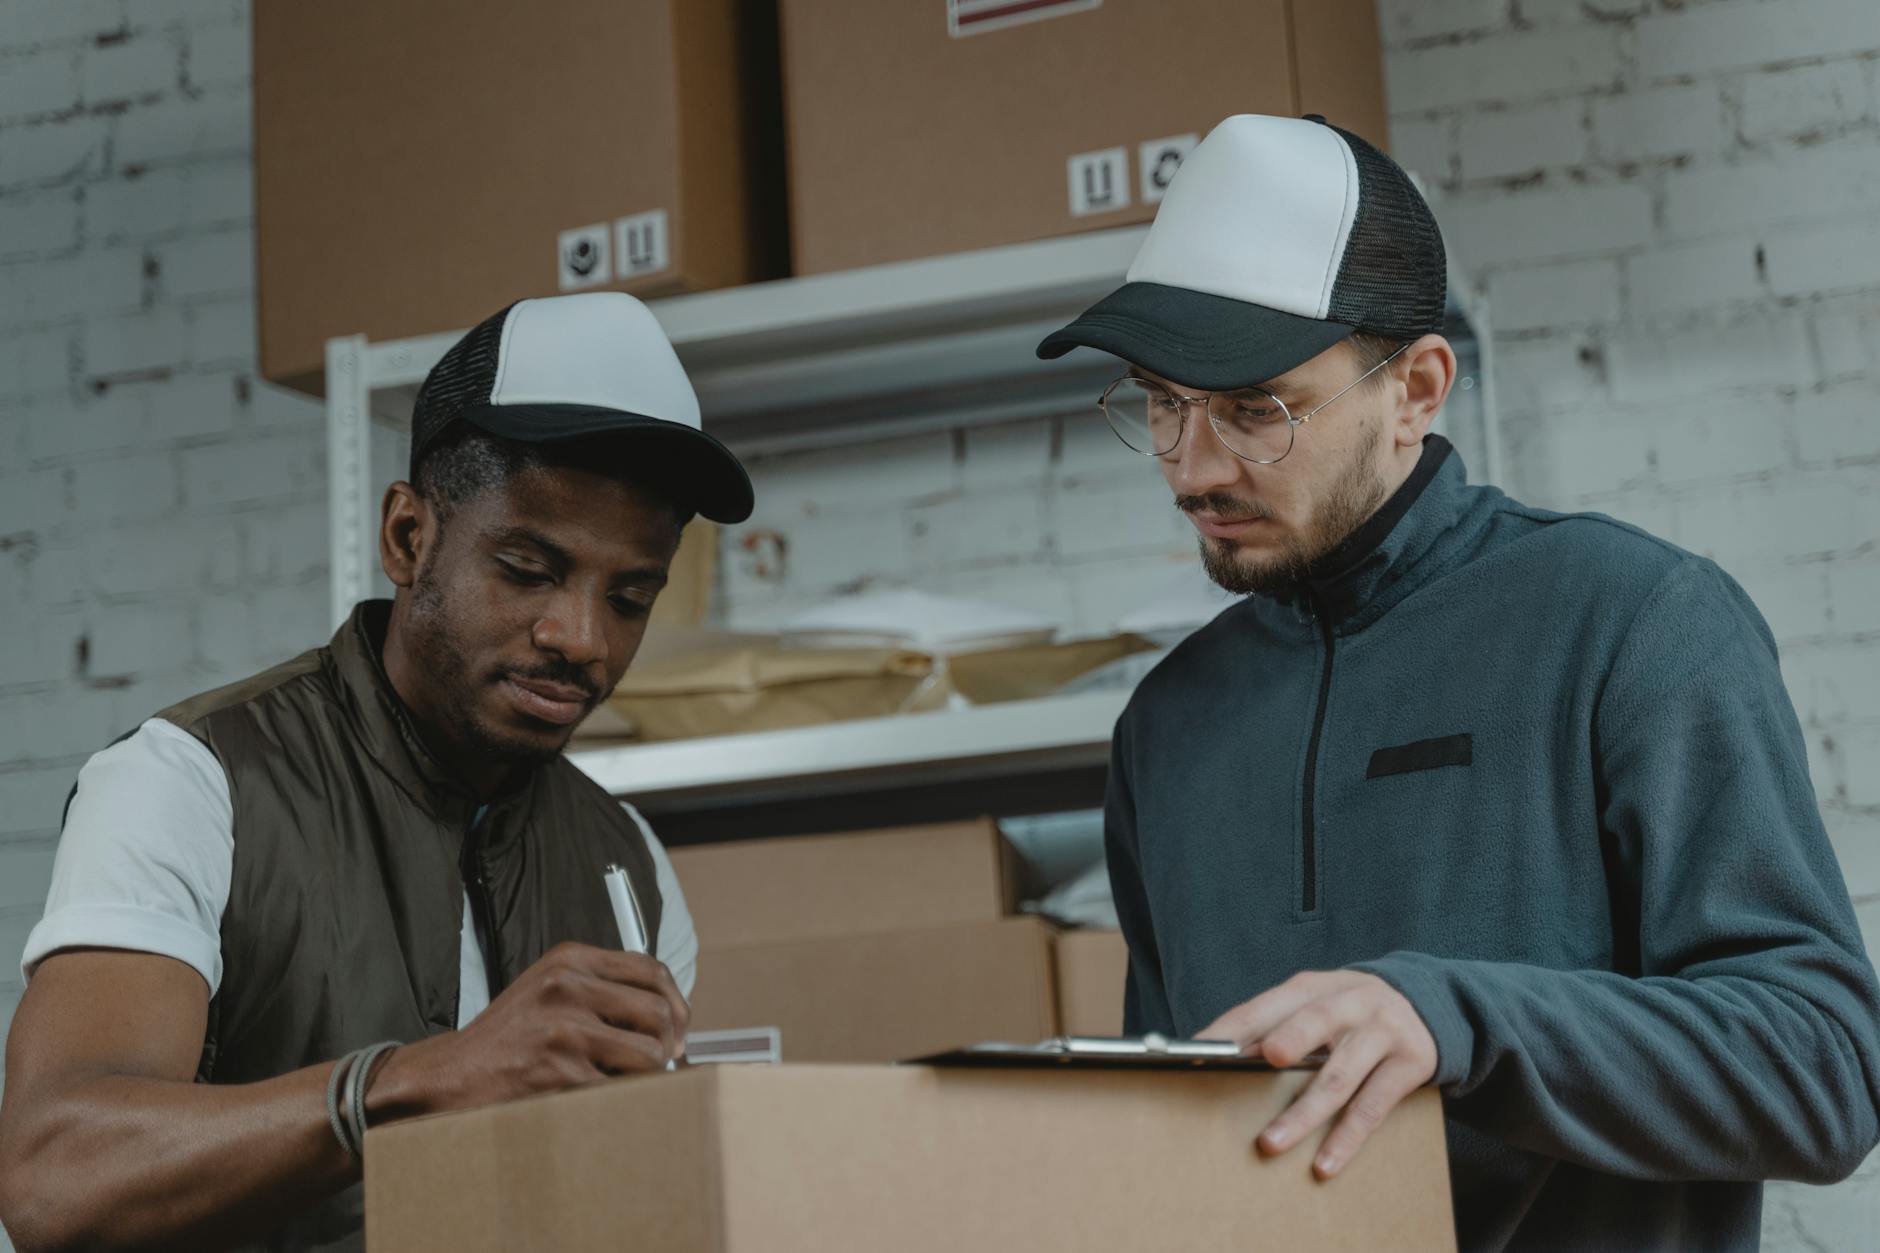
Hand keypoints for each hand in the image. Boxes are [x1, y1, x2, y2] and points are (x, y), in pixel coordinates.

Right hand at [374, 941, 689, 1118]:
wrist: (451, 1073)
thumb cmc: (509, 1037)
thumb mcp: (552, 989)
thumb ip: (603, 990)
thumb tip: (672, 1021)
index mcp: (570, 959)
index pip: (651, 970)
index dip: (676, 1002)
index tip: (678, 1028)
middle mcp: (568, 986)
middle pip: (658, 1013)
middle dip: (669, 1044)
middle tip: (663, 1063)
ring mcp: (563, 1028)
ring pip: (647, 1055)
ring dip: (647, 1076)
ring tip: (628, 1082)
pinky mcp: (558, 1070)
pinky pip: (617, 1089)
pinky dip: (617, 1099)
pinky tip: (597, 1097)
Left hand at [1199, 970, 1436, 1179]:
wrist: (1428, 1005)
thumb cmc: (1351, 1013)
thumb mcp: (1316, 1005)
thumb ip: (1276, 1026)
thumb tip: (1223, 1057)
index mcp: (1315, 986)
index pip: (1267, 1005)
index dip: (1233, 1027)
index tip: (1198, 1050)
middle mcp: (1351, 1002)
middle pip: (1316, 1021)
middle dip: (1290, 1038)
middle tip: (1263, 1058)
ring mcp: (1383, 1033)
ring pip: (1338, 1077)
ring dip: (1303, 1113)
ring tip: (1271, 1142)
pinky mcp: (1410, 1064)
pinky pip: (1372, 1107)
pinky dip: (1346, 1139)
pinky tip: (1324, 1164)